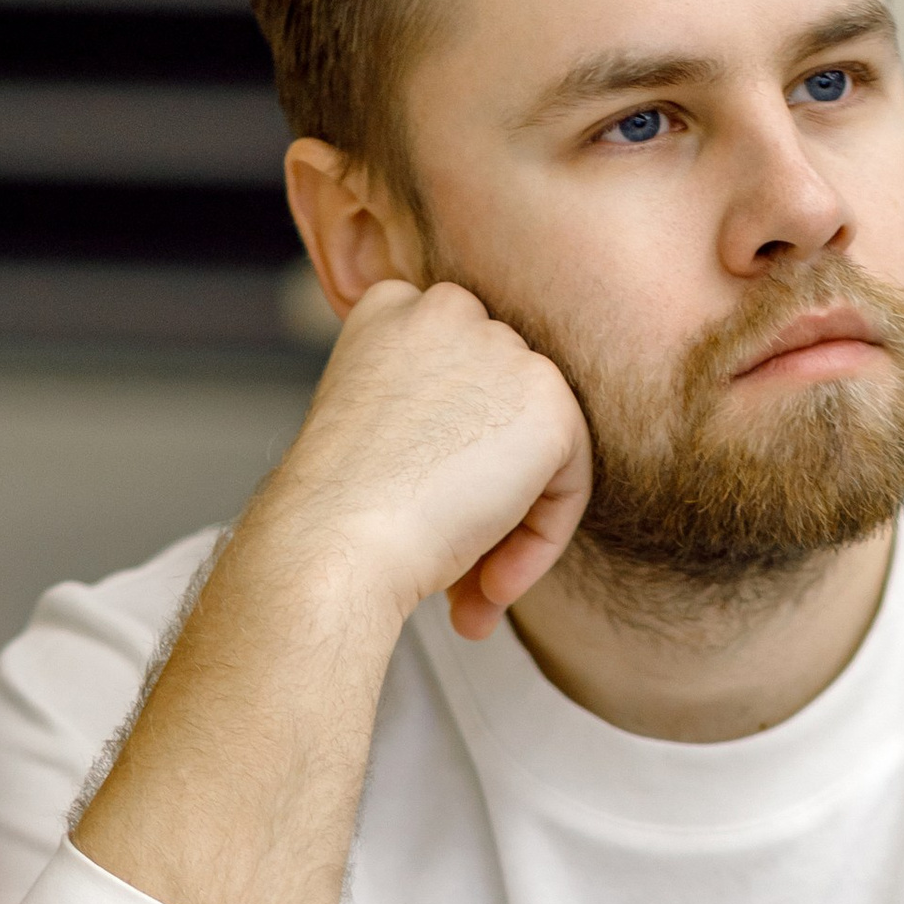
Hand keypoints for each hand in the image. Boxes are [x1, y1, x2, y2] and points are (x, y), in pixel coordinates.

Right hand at [258, 278, 592, 643]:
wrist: (333, 545)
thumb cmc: (337, 516)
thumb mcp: (372, 439)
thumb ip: (430, 420)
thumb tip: (488, 464)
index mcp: (391, 309)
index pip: (458, 381)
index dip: (449, 460)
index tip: (422, 519)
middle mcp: (448, 309)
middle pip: (499, 413)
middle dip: (484, 498)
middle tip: (457, 577)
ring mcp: (502, 348)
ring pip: (536, 450)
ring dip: (510, 530)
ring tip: (475, 594)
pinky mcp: (547, 399)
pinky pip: (570, 481)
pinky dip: (540, 542)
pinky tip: (491, 585)